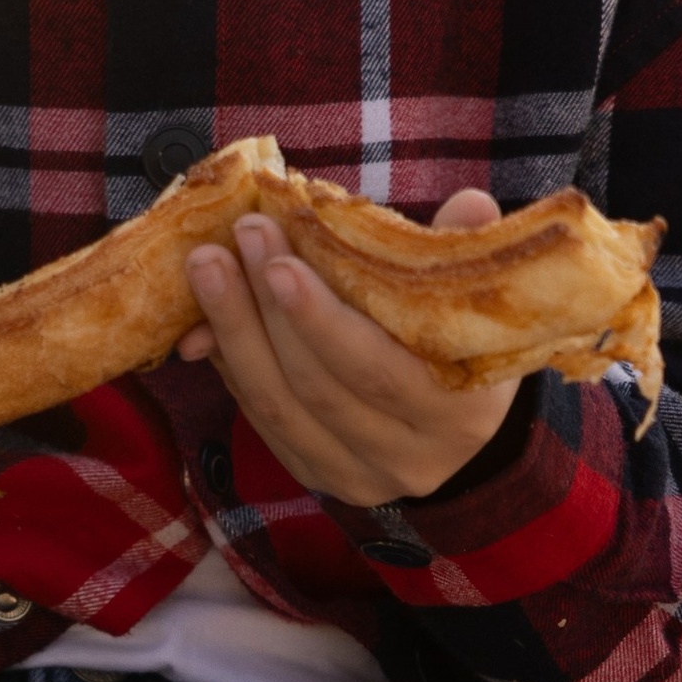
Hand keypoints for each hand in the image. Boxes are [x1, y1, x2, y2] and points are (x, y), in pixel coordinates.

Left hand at [177, 191, 521, 506]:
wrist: (456, 423)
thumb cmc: (460, 342)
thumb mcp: (475, 300)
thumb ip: (465, 254)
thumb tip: (470, 204)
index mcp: (459, 414)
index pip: (378, 371)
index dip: (322, 320)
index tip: (280, 262)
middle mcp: (410, 460)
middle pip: (317, 387)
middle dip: (266, 309)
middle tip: (239, 238)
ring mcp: (358, 477)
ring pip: (277, 407)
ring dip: (232, 331)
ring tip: (206, 265)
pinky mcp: (316, 475)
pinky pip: (260, 420)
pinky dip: (231, 364)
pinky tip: (209, 315)